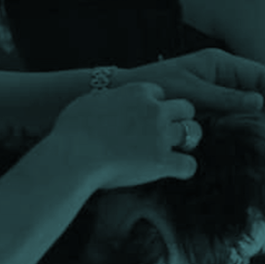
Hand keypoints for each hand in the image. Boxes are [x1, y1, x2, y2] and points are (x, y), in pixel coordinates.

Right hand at [51, 82, 199, 187]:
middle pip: (185, 107)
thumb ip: (106, 99)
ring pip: (193, 132)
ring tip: (176, 151)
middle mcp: (155, 110)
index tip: (147, 119)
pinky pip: (189, 164)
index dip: (155, 105)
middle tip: (168, 134)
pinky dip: (185, 168)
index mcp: (137, 91)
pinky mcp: (162, 161)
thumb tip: (106, 101)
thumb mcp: (89, 102)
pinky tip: (176, 172)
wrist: (72, 156)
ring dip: (187, 141)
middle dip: (179, 119)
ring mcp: (161, 135)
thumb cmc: (71, 131)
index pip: (160, 92)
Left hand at [115, 49, 264, 137]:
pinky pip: (235, 113)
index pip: (259, 75)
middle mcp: (221, 75)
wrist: (127, 95)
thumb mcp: (192, 92)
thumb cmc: (156, 88)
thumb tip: (258, 103)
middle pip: (259, 89)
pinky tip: (260, 134)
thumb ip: (225, 98)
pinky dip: (250, 123)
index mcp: (219, 63)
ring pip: (250, 103)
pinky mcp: (208, 106)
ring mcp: (215, 91)